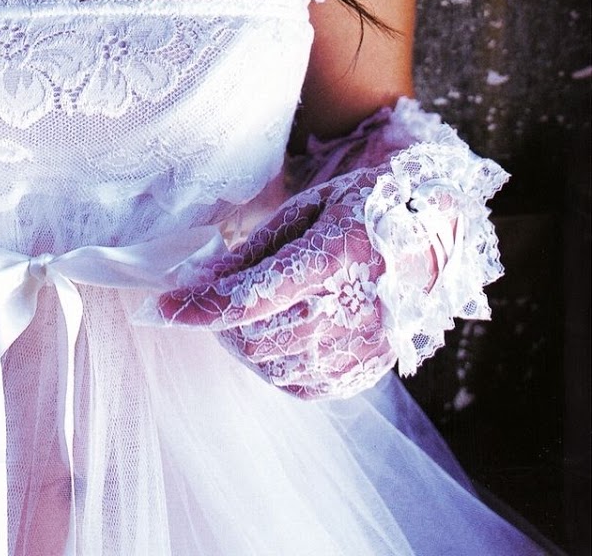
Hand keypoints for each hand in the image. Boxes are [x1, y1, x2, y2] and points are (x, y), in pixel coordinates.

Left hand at [158, 166, 453, 399]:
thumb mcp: (306, 210)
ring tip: (253, 312)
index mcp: (332, 257)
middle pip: (254, 337)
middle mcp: (350, 309)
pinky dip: (277, 367)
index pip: (249, 298)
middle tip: (220, 296)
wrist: (435, 235)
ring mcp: (362, 346)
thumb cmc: (361, 210)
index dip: (199, 307)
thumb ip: (253, 251)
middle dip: (220, 320)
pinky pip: (302, 386)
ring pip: (272, 366)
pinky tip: (281, 335)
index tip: (161, 308)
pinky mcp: (366, 369)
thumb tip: (198, 282)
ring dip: (245, 344)